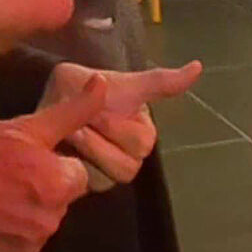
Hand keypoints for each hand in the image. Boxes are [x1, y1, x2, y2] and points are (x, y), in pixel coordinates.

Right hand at [0, 77, 110, 251]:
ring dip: (20, 219)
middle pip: (57, 205)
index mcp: (59, 185)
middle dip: (39, 194)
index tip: (27, 163)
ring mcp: (25, 248)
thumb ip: (72, 111)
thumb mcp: (25, 126)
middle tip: (4, 181)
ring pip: (35, 230)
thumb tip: (102, 84)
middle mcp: (49, 221)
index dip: (54, 168)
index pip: (75, 178)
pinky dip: (1, 243)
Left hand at [40, 61, 204, 191]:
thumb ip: (161, 81)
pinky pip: (92, 184)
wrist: (52, 105)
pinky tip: (65, 150)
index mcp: (144, 132)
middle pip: (129, 162)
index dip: (114, 126)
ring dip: (85, 150)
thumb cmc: (88, 89)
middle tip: (79, 118)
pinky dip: (75, 166)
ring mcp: (113, 172)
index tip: (97, 113)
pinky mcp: (92, 184)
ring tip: (69, 132)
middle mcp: (133, 155)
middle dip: (98, 136)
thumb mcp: (123, 82)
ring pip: (112, 176)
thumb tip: (199, 66)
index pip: (141, 141)